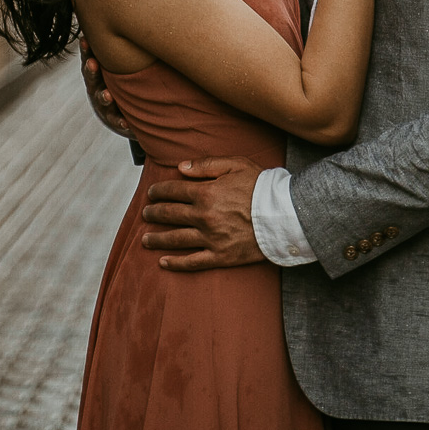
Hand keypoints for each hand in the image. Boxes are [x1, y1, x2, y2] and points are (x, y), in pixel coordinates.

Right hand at [79, 37, 133, 138]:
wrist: (129, 109)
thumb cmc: (124, 75)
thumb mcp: (118, 58)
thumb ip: (118, 39)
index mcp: (98, 69)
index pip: (90, 57)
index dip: (87, 51)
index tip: (85, 41)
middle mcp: (97, 85)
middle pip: (91, 78)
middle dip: (91, 71)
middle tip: (93, 64)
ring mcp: (105, 104)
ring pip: (101, 100)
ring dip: (103, 97)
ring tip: (107, 95)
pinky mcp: (116, 120)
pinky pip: (117, 120)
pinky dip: (120, 121)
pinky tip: (125, 122)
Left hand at [142, 156, 263, 270]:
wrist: (283, 215)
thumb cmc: (261, 186)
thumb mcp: (235, 165)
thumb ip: (206, 165)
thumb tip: (181, 167)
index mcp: (206, 193)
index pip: (174, 191)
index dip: (159, 191)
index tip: (151, 193)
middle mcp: (204, 217)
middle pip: (171, 215)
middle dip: (154, 213)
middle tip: (146, 213)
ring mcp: (210, 238)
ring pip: (176, 240)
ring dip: (158, 239)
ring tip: (145, 239)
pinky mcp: (220, 256)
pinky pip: (192, 262)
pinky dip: (176, 264)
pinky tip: (164, 262)